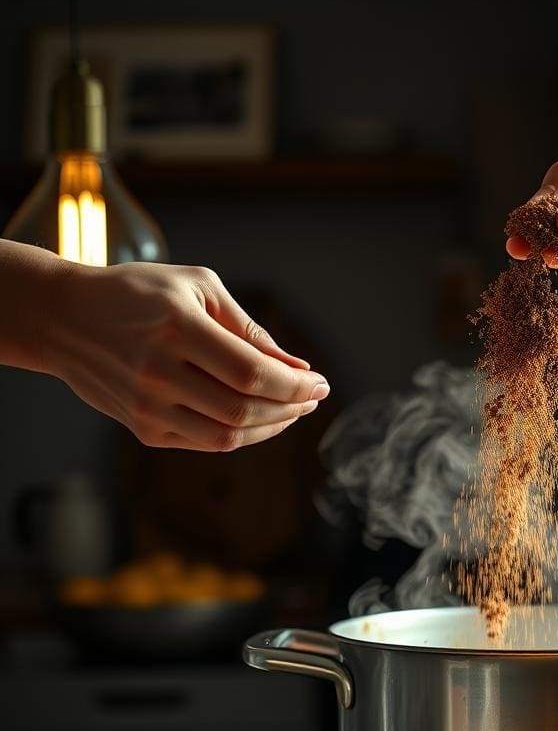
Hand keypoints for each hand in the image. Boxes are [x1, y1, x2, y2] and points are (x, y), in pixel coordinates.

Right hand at [46, 262, 329, 450]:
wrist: (63, 319)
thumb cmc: (138, 294)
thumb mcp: (197, 287)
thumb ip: (248, 329)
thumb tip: (296, 367)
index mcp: (176, 329)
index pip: (252, 373)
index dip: (295, 385)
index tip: (321, 383)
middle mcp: (158, 372)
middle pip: (244, 409)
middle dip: (291, 408)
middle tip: (312, 397)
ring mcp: (147, 406)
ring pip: (228, 435)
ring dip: (272, 427)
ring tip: (293, 410)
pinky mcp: (142, 429)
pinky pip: (206, 442)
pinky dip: (242, 434)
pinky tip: (259, 418)